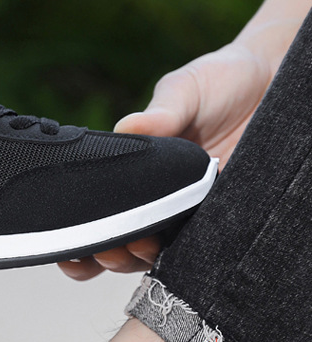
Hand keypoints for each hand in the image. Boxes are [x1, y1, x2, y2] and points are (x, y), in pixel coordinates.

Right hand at [58, 40, 274, 280]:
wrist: (276, 80)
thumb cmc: (222, 80)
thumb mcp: (184, 90)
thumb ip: (160, 113)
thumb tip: (126, 127)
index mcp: (135, 173)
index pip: (96, 212)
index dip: (75, 236)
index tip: (65, 245)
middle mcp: (158, 201)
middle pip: (119, 244)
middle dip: (103, 254)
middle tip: (104, 247)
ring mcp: (190, 215)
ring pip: (153, 256)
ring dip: (137, 260)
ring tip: (136, 248)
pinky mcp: (225, 221)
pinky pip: (199, 251)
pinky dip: (182, 259)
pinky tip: (172, 254)